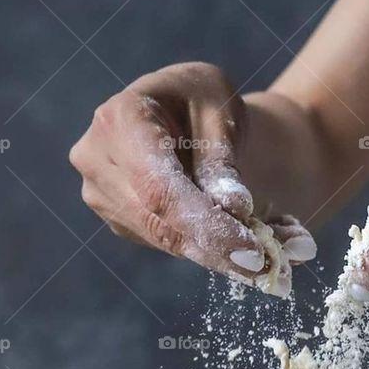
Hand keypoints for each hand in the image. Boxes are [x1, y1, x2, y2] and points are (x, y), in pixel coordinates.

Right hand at [69, 62, 314, 290]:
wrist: (183, 112)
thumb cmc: (204, 100)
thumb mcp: (221, 112)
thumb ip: (222, 159)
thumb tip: (233, 209)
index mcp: (120, 118)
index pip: (160, 187)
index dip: (205, 224)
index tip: (251, 251)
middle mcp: (98, 159)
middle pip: (158, 221)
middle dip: (216, 248)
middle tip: (268, 268)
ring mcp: (101, 193)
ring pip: (163, 240)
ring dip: (218, 254)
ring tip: (269, 258)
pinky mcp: (118, 218)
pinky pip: (165, 243)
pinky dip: (208, 249)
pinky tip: (242, 246)